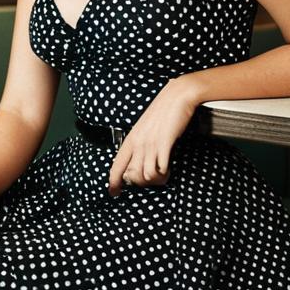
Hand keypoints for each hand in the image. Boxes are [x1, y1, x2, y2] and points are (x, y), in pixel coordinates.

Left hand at [108, 77, 197, 196]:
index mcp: (131, 139)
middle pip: (133, 176)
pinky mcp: (164, 143)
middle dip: (142, 183)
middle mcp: (138, 143)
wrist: (176, 96)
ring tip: (162, 174)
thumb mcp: (145, 128)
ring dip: (156, 179)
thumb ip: (140, 144)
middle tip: (152, 178)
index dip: (113, 182)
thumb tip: (138, 162)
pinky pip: (160, 168)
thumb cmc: (162, 112)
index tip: (113, 193)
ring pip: (146, 175)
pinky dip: (164, 173)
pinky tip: (168, 169)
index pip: (116, 165)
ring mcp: (151, 143)